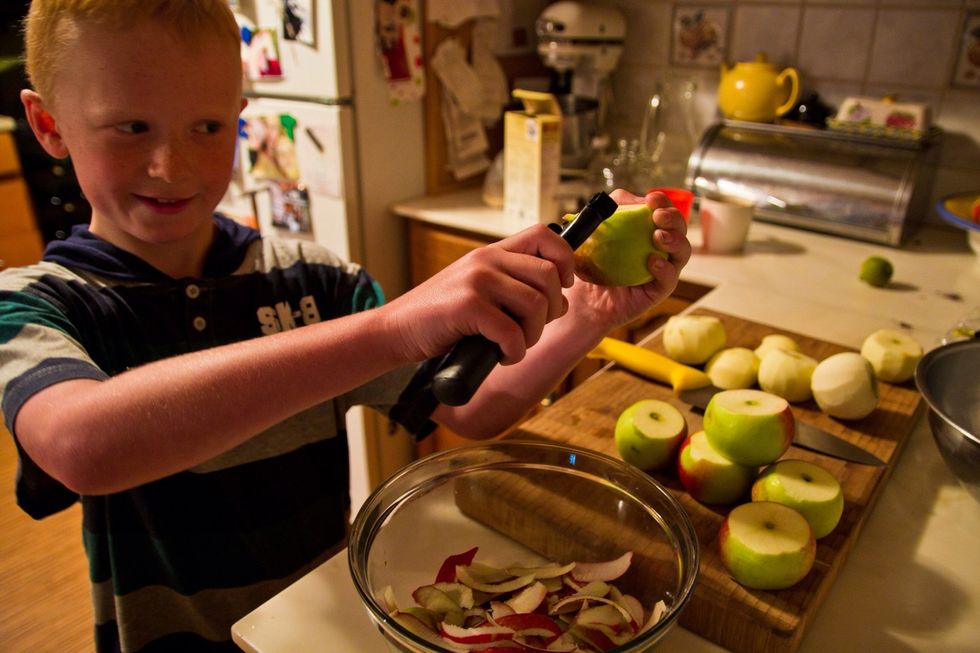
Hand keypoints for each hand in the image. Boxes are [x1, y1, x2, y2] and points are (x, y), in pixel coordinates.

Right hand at [382, 224, 574, 363]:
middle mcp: (486, 259)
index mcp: (492, 252)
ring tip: (513, 346)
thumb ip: (511, 286)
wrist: (395, 330)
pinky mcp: (467, 306)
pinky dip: (514, 352)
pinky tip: (501, 356)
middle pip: (549, 276)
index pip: (544, 236)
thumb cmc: (439, 317)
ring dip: (533, 336)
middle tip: (531, 330)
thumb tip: (560, 300)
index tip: (562, 287)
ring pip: (537, 305)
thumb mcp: (476, 289)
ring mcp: (477, 280)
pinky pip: (512, 332)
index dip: (565, 260)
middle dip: (553, 310)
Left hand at [567, 188, 691, 330]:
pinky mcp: (658, 291)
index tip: (651, 199)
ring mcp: (662, 269)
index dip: (662, 201)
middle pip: (679, 228)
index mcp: (647, 229)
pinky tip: (654, 262)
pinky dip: (665, 269)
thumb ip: (603, 214)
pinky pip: (669, 280)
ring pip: (682, 252)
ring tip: (659, 237)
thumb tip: (618, 202)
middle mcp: (660, 247)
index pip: (664, 209)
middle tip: (658, 216)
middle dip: (673, 218)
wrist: (584, 298)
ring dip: (675, 240)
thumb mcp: (590, 234)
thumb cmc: (590, 263)